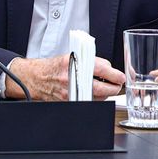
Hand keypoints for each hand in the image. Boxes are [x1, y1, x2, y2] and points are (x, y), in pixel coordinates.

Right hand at [5, 53, 124, 100]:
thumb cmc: (54, 67)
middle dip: (114, 87)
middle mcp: (73, 78)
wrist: (36, 78)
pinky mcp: (70, 101)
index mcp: (74, 63)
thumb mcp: (72, 57)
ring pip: (99, 97)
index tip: (121, 76)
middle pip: (104, 88)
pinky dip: (94, 98)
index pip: (102, 69)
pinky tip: (91, 91)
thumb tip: (110, 69)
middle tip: (116, 83)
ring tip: (101, 85)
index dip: (116, 74)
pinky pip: (89, 101)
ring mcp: (72, 92)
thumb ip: (91, 61)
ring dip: (104, 93)